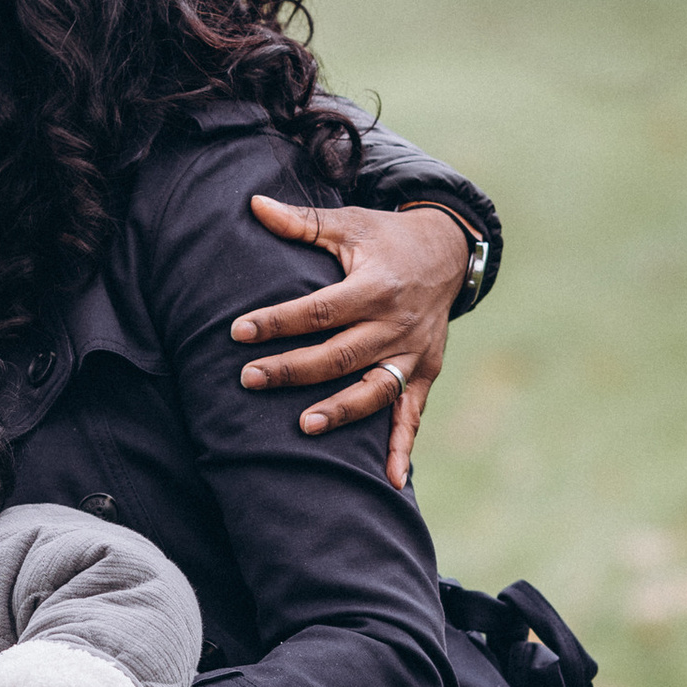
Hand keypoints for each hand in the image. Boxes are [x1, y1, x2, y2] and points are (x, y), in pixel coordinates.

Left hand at [231, 197, 471, 487]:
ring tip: (304, 428)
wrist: (448, 252)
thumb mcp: (349, 223)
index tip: (238, 331)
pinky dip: (404, 448)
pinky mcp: (425, 373)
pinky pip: (413, 414)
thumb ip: (301, 222)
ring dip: (341, 411)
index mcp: (375, 286)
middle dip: (293, 370)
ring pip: (374, 390)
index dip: (278, 321)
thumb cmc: (385, 238)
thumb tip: (253, 204)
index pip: (319, 310)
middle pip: (339, 355)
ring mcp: (412, 353)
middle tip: (249, 380)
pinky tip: (391, 482)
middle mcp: (396, 324)